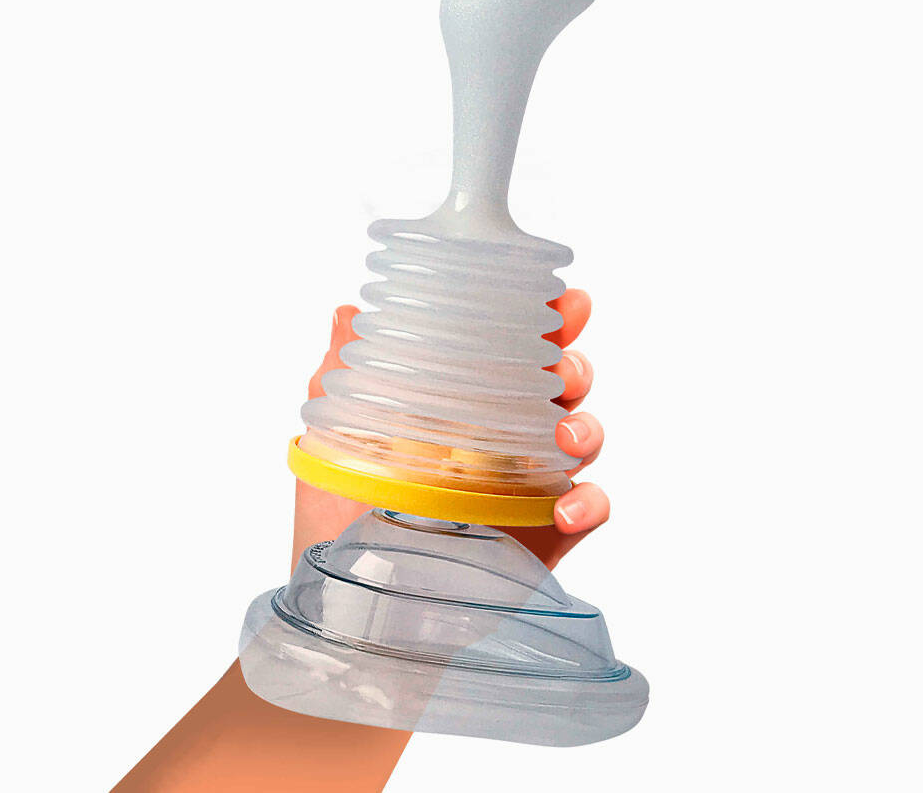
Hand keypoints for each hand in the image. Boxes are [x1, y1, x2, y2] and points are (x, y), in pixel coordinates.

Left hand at [299, 289, 608, 570]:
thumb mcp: (330, 448)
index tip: (563, 301)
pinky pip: (587, 512)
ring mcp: (521, 492)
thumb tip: (348, 311)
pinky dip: (591, 503)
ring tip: (566, 437)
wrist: (350, 622)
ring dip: (587, 427)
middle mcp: (494, 444)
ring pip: (581, 442)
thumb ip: (342, 375)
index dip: (540, 322)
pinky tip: (567, 507)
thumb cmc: (335, 531)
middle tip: (565, 366)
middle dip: (574, 365)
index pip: (505, 354)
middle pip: (556, 389)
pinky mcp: (540, 541)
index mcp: (452, 412)